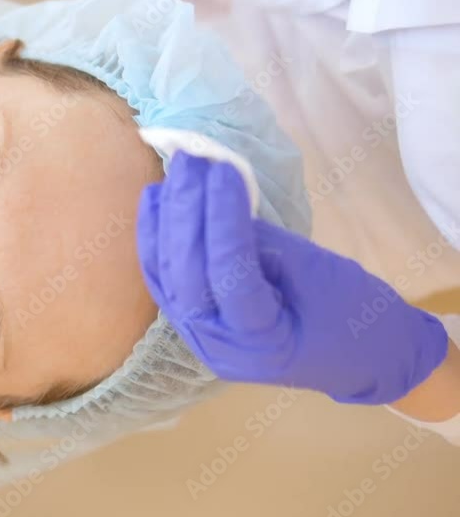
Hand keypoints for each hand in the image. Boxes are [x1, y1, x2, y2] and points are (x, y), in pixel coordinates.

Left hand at [136, 151, 448, 404]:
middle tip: (191, 159)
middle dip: (184, 211)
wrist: (361, 356)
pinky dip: (155, 237)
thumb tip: (217, 198)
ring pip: (166, 274)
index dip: (222, 219)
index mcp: (263, 344)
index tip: (223, 169)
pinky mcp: (191, 322)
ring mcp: (199, 338)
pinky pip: (163, 278)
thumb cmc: (352, 313)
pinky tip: (155, 198)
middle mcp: (219, 347)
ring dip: (167, 216)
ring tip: (177, 169)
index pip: (229, 275)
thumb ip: (261, 242)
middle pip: (185, 274)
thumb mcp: (316, 272)